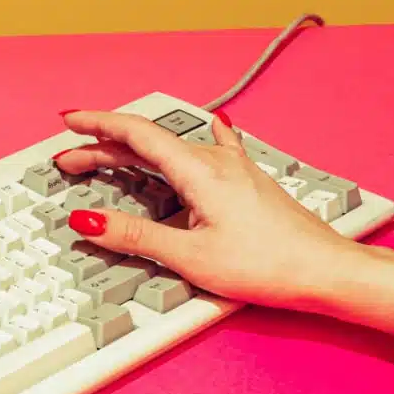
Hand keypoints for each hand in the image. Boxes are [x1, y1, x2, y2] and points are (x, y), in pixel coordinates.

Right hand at [53, 110, 393, 332]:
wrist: (326, 271)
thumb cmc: (270, 265)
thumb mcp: (190, 257)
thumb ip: (134, 237)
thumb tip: (88, 222)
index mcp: (199, 171)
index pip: (136, 133)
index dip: (97, 124)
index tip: (68, 122)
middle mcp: (217, 161)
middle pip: (148, 143)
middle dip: (104, 148)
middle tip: (70, 160)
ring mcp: (235, 170)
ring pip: (174, 149)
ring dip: (136, 152)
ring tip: (110, 159)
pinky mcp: (247, 183)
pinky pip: (210, 150)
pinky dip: (190, 142)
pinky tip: (212, 125)